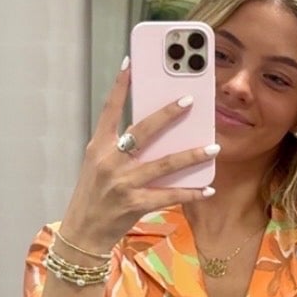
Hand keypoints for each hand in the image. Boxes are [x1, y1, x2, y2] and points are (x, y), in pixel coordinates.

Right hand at [60, 63, 216, 255]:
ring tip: (213, 147)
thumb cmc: (93, 196)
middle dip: (168, 114)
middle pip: (143, 131)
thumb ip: (120, 148)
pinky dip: (191, 193)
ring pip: (164, 163)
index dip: (120, 86)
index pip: (109, 109)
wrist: (82, 233)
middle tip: (189, 101)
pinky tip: (208, 189)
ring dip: (192, 155)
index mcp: (98, 147)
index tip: (131, 63)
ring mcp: (123, 183)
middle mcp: (110, 161)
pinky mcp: (135, 204)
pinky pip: (169, 196)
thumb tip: (156, 131)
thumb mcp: (98, 166)